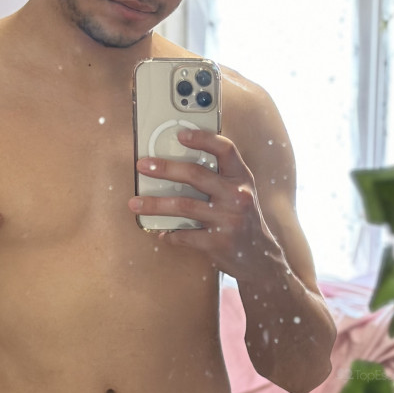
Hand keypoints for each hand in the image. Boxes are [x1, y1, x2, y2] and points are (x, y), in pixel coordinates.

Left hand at [129, 129, 272, 273]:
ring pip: (184, 205)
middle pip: (196, 175)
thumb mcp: (240, 192)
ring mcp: (228, 220)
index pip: (225, 149)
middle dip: (165, 168)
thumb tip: (179, 158)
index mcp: (242, 178)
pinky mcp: (218, 243)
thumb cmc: (242, 218)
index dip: (203, 139)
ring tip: (135, 203)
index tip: (180, 135)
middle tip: (142, 166)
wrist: (259, 257)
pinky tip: (162, 233)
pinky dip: (170, 234)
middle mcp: (237, 196)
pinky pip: (185, 235)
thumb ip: (220, 176)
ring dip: (155, 204)